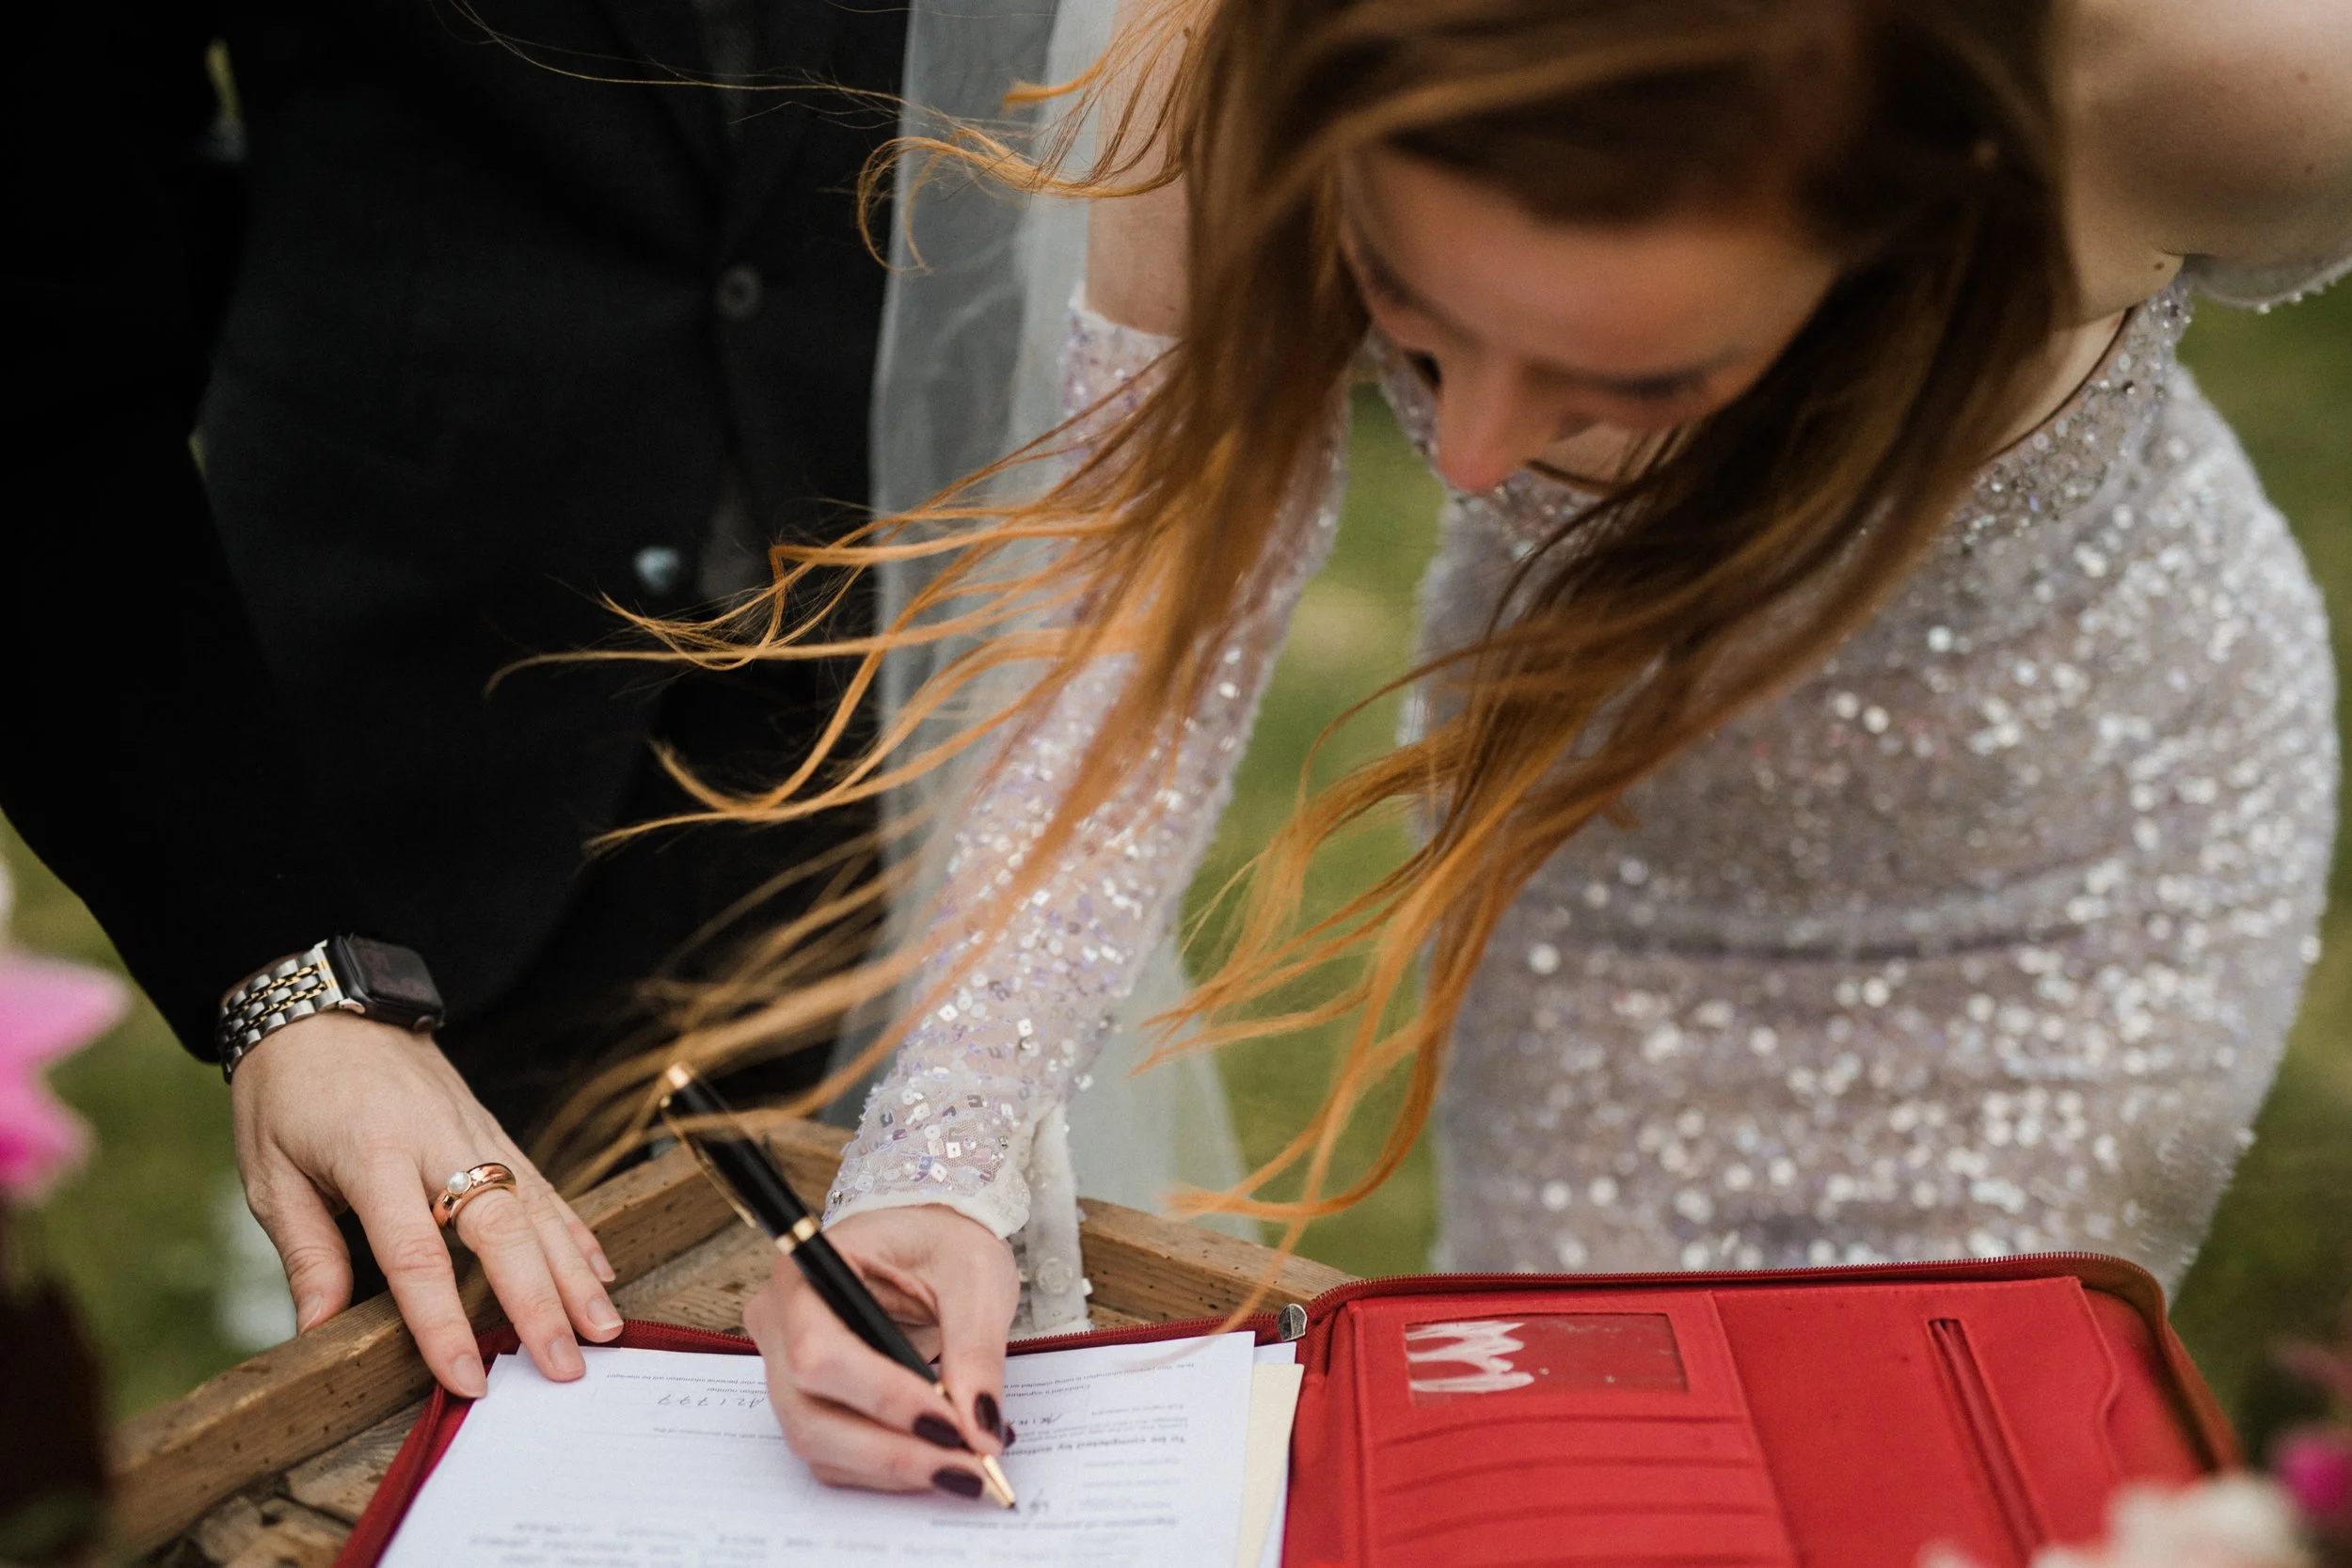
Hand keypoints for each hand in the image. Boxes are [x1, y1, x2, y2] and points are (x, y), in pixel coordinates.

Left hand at [229, 1011, 622, 1395]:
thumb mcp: (268, 1172)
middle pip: (501, 1229)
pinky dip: (575, 1231)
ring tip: (603, 1330)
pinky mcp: (493, 1129)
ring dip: (574, 1273)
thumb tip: (317, 1333)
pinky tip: (600, 1273)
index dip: (443, 1321)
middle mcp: (438, 1142)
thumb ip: (305, 1252)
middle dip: (538, 1302)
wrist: (330, 1005)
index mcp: (373, 1156)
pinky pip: (543, 1185)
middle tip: (564, 1366)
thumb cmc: (288, 1091)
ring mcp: (475, 1132)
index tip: (467, 1377)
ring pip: (538, 1208)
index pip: (416, 1254)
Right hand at [742, 1205, 1019, 1498]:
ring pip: (819, 1443)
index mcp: (807, 1271)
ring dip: (894, 1469)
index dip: (881, 1397)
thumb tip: (980, 1430)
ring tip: (965, 1469)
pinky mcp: (807, 1400)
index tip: (950, 1426)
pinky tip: (941, 1459)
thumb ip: (975, 1351)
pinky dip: (889, 1468)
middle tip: (968, 1469)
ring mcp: (785, 1367)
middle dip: (892, 1452)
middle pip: (808, 1412)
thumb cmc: (943, 1241)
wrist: (929, 1241)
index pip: (820, 1351)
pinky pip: (835, 1453)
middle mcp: (780, 1323)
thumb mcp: (976, 1276)